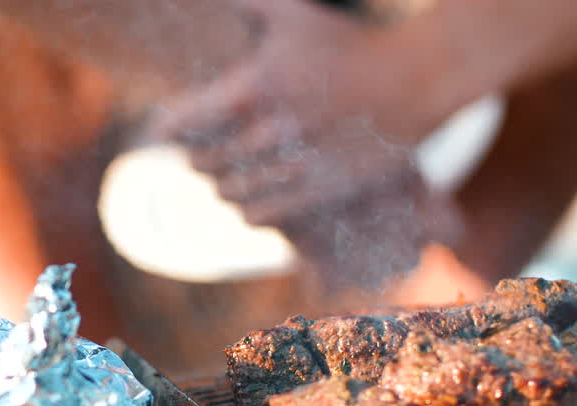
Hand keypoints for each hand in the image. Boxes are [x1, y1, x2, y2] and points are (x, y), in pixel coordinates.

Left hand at [145, 0, 448, 227]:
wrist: (417, 78)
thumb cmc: (350, 42)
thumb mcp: (294, 13)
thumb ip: (245, 4)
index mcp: (257, 87)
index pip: (184, 122)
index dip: (164, 130)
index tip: (160, 131)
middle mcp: (272, 130)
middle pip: (203, 162)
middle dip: (193, 159)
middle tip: (193, 156)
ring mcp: (298, 164)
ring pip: (230, 192)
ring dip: (218, 187)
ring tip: (220, 179)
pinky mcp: (321, 190)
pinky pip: (262, 215)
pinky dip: (246, 210)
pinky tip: (246, 202)